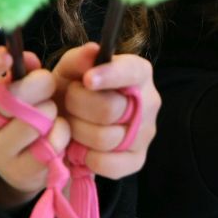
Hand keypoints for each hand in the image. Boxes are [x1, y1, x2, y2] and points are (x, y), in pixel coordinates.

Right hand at [0, 46, 69, 208]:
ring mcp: (0, 152)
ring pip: (31, 124)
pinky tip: (59, 130)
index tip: (7, 53)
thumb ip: (28, 69)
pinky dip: (60, 134)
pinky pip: (49, 146)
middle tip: (47, 82)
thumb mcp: (26, 87)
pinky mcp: (21, 171)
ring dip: (49, 112)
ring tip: (51, 111)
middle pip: (10, 99)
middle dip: (38, 85)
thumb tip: (30, 59)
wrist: (27, 161)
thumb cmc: (28, 112)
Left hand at [53, 43, 160, 179]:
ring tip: (72, 125)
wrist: (70, 123)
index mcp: (138, 71)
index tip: (87, 80)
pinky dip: (88, 158)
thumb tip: (92, 52)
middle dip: (78, 107)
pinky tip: (81, 148)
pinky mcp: (138, 159)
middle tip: (68, 104)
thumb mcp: (70, 71)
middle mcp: (150, 101)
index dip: (110, 76)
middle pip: (110, 109)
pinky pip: (110, 165)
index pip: (131, 72)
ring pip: (106, 138)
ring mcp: (146, 132)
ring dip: (78, 133)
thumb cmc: (74, 90)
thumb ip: (78, 59)